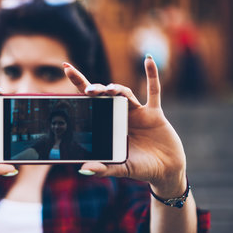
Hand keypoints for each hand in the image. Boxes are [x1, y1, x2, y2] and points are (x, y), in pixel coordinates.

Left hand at [64, 57, 186, 196]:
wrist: (166, 172)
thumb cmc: (141, 170)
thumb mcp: (121, 169)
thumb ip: (104, 169)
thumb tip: (83, 168)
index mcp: (108, 126)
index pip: (90, 104)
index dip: (80, 87)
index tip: (66, 69)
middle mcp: (120, 116)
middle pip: (104, 95)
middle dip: (95, 89)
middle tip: (88, 90)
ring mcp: (137, 113)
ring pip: (124, 94)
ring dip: (117, 89)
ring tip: (109, 90)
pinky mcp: (154, 113)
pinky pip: (153, 91)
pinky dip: (152, 75)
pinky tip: (148, 60)